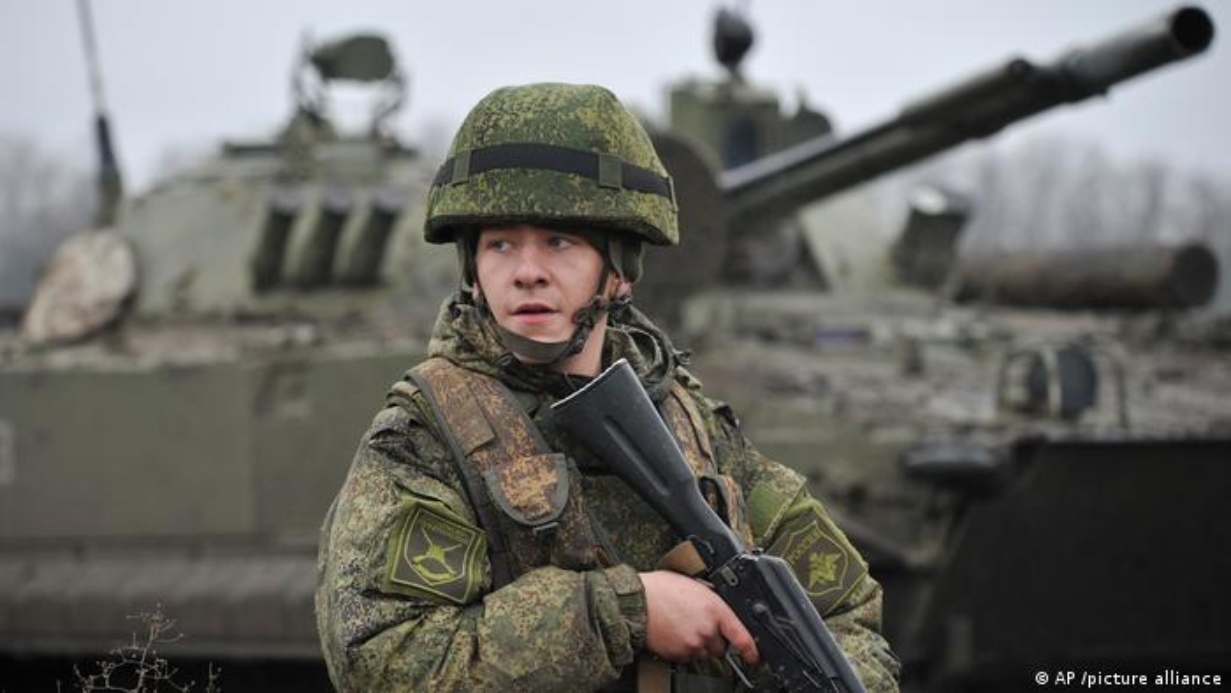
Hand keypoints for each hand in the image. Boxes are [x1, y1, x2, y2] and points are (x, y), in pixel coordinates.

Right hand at [638, 570, 759, 665]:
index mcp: (714, 609)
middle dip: (713, 639)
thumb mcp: (696, 587)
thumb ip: (713, 602)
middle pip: (720, 647)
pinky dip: (683, 648)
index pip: (741, 636)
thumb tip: (721, 611)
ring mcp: (692, 644)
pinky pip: (687, 657)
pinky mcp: (678, 655)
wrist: (637, 602)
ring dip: (697, 644)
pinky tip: (673, 633)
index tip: (755, 656)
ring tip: (681, 626)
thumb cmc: (661, 589)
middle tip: (696, 624)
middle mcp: (706, 630)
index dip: (751, 650)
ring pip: (703, 652)